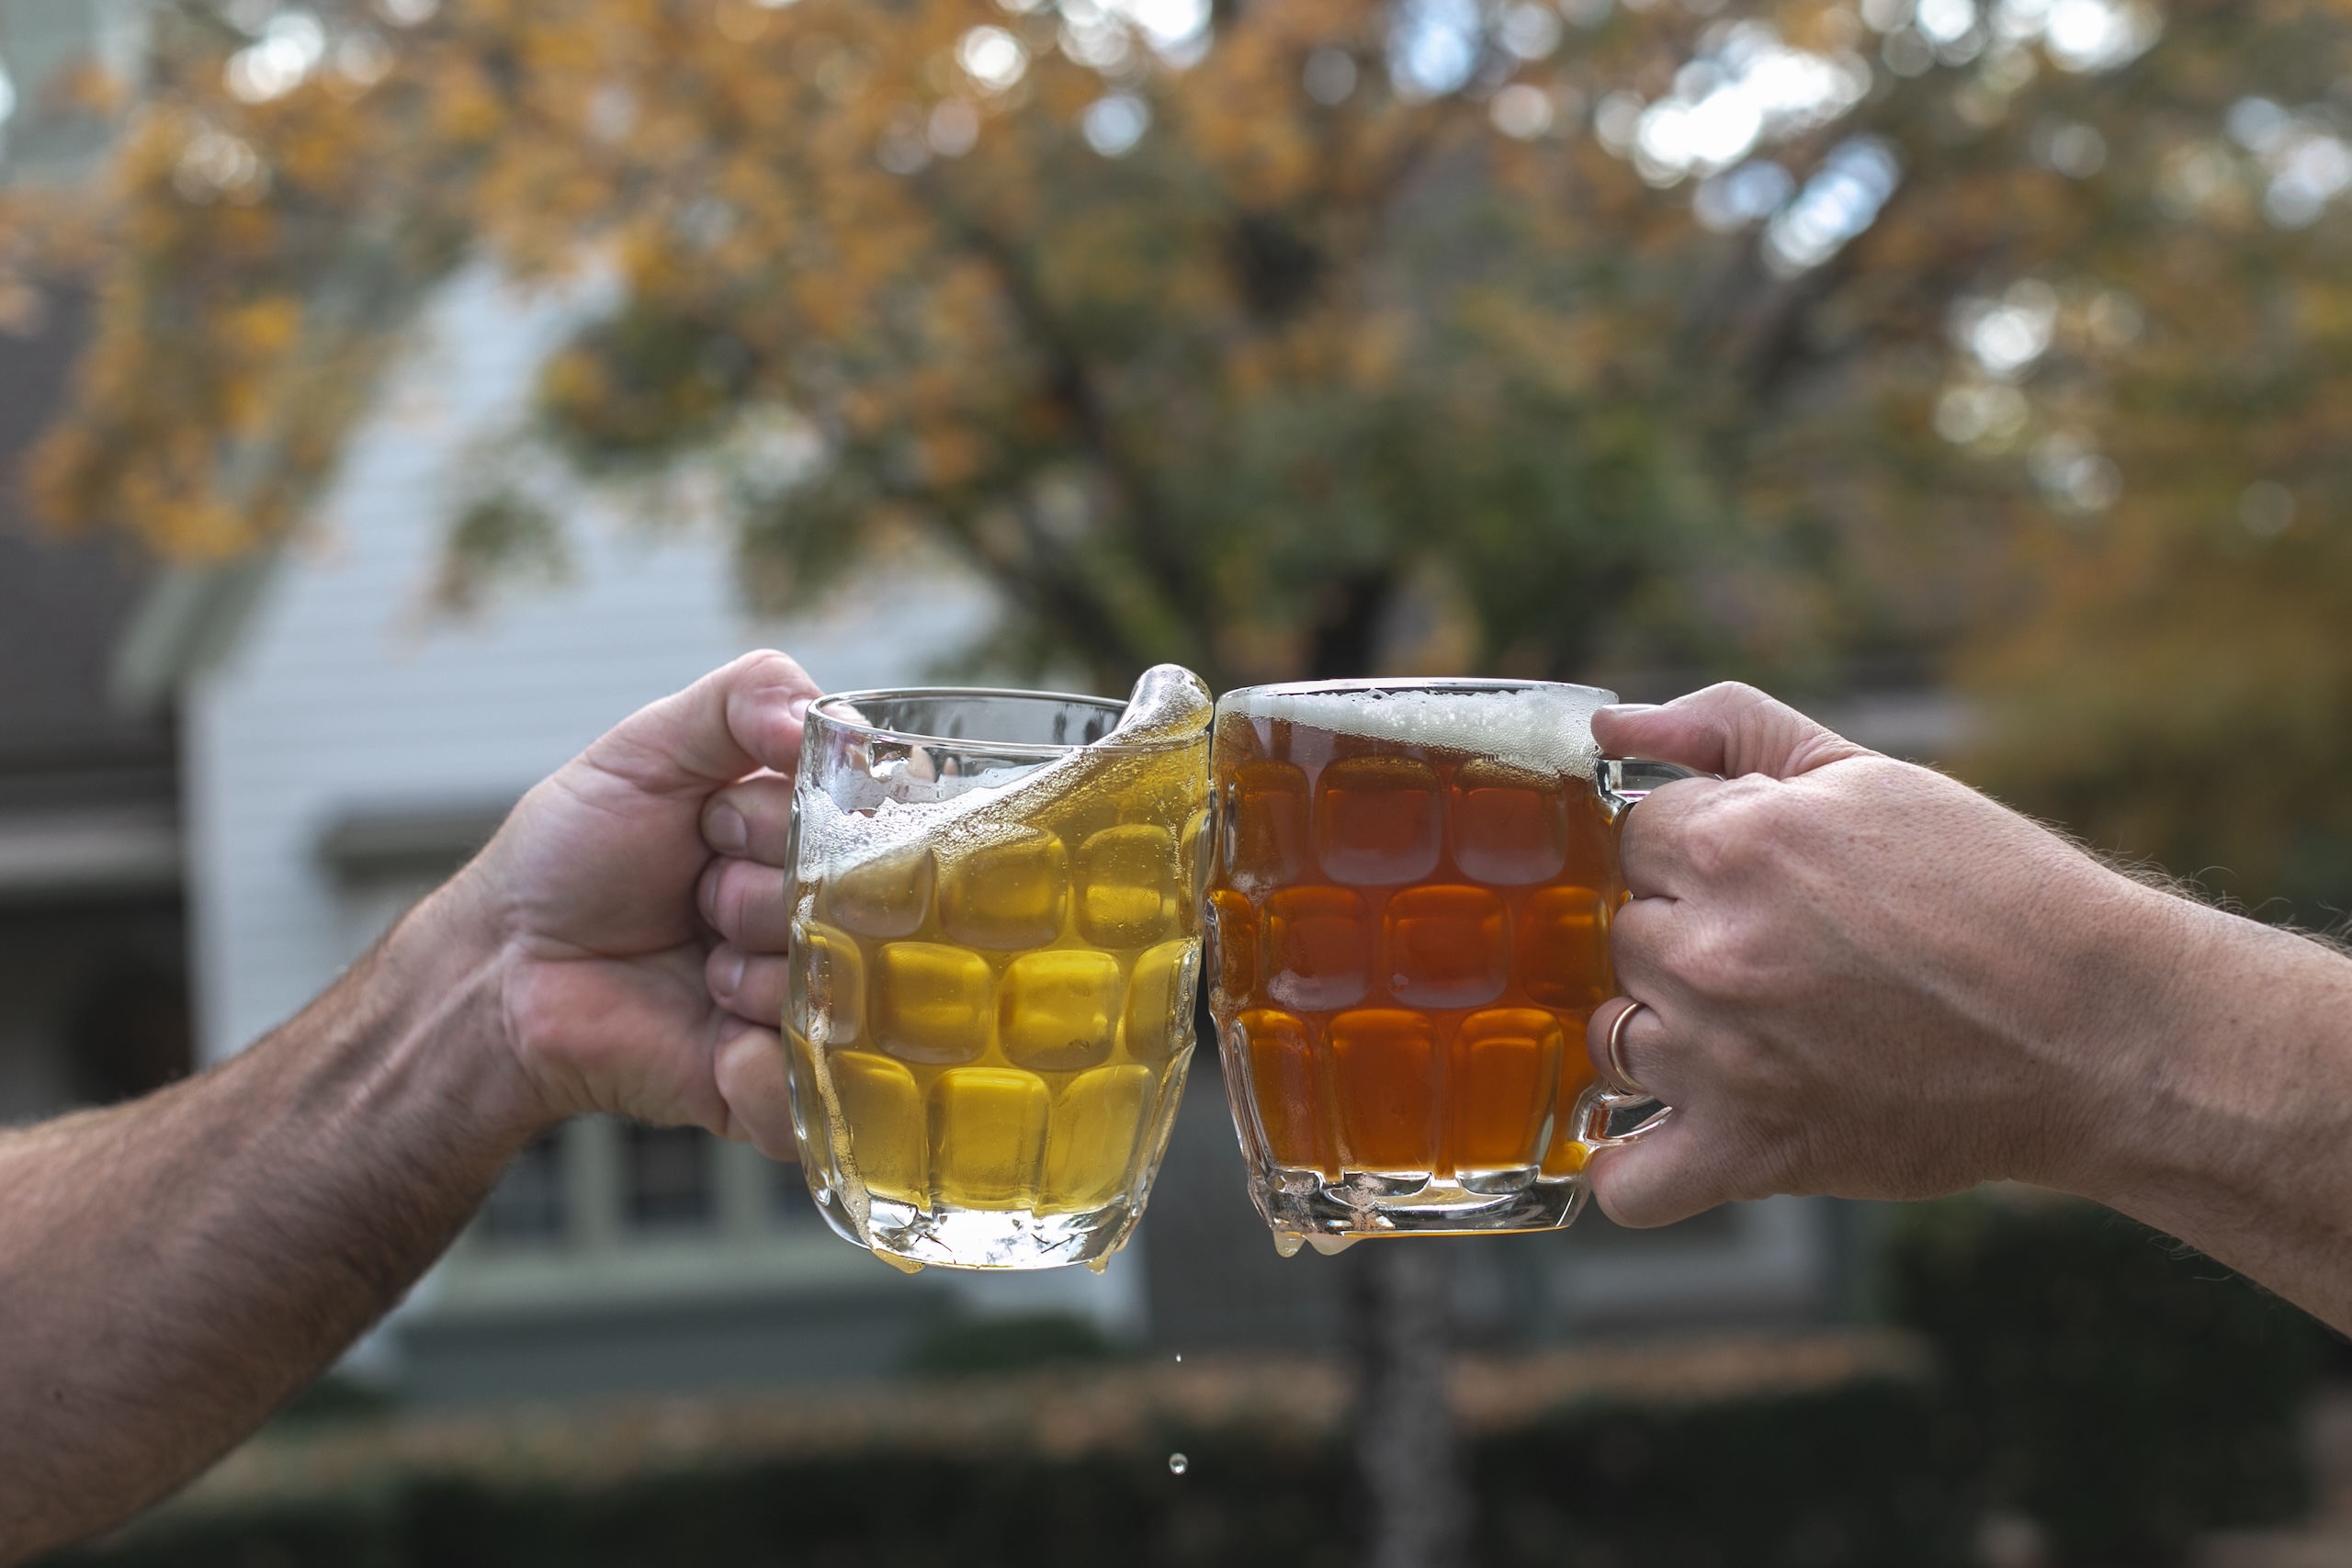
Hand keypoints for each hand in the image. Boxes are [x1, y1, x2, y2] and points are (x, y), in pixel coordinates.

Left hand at [439, 650, 817, 1146]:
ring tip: (695, 969)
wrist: (501, 971)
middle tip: (697, 897)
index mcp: (817, 843)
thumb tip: (821, 719)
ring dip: (747, 976)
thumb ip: (742, 698)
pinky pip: (816, 1087)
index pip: (873, 828)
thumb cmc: (573, 857)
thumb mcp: (648, 749)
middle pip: (862, 914)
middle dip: (758, 897)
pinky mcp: (782, 1093)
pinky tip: (707, 1038)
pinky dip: (755, 1061)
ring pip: (839, 995)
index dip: (784, 823)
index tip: (714, 823)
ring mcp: (814, 1010)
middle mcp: (831, 925)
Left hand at [1580, 683, 2207, 1226]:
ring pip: (1614, 1038)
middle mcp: (1709, 947)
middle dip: (1682, 938)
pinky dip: (1640, 1170)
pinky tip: (1683, 1134)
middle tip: (1776, 955)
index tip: (1754, 880)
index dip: (1690, 855)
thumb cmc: (1992, 891)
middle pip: (1619, 936)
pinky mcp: (1751, 1152)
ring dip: (1669, 1036)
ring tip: (1757, 1031)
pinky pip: (1628, 1184)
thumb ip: (1727, 728)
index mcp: (1733, 841)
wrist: (2095, 1029)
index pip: (1629, 839)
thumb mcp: (1866, 774)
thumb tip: (1609, 720)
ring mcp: (1721, 1057)